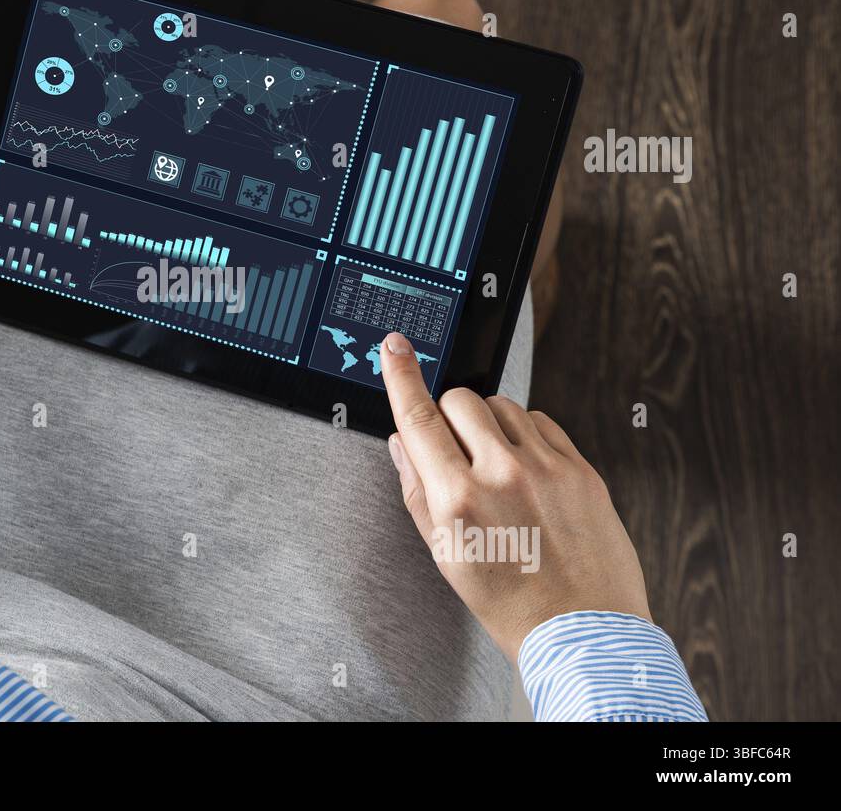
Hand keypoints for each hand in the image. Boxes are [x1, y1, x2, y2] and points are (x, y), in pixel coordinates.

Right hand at [379, 332, 650, 660]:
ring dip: (490, 423)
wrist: (583, 631)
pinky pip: (543, 421)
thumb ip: (418, 492)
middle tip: (457, 450)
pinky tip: (527, 468)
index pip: (419, 418)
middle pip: (460, 399)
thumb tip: (405, 443)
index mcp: (458, 501)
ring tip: (497, 467)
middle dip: (450, 415)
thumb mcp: (445, 556)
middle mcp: (502, 476)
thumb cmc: (510, 602)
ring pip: (503, 405)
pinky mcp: (582, 469)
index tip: (396, 347)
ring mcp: (547, 468)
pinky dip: (527, 434)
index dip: (402, 375)